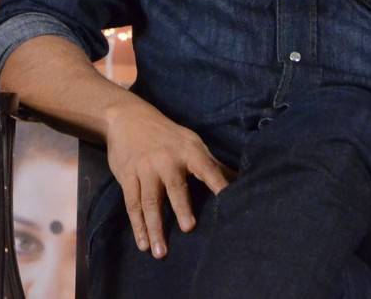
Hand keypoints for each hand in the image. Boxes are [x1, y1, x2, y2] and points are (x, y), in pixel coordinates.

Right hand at [104, 101, 231, 259]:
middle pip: (175, 186)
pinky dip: (138, 225)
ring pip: (150, 202)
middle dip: (181, 207)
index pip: (207, 169)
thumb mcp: (192, 143)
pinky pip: (132, 204)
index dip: (218, 183)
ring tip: (160, 252)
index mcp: (189, 151)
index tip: (228, 200)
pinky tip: (144, 244)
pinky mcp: (128, 176)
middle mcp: (167, 160)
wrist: (128, 117)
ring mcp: (145, 168)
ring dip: (155, 227)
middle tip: (188, 228)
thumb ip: (213, 165)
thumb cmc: (168, 135)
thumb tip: (243, 181)